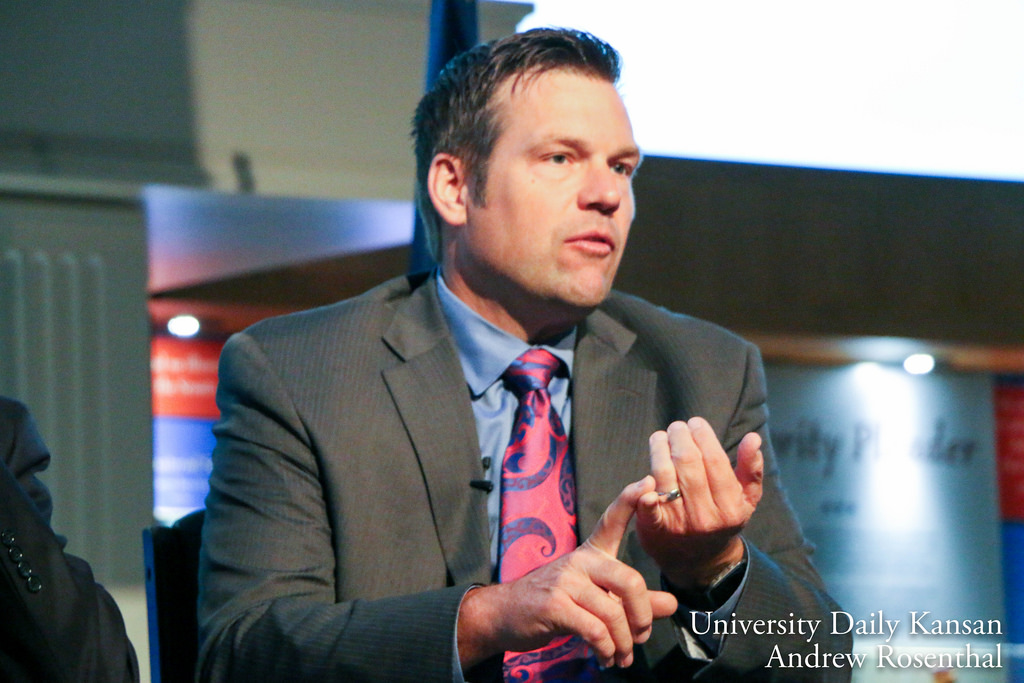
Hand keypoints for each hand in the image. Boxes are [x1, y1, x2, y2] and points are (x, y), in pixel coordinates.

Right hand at [457, 478, 677, 669]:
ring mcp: (565, 582)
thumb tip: (672, 605)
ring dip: (624, 643)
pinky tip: (606, 657)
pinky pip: (595, 630)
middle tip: (641, 636)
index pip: (612, 520)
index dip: (630, 500)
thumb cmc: (555, 603)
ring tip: (622, 656)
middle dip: (642, 616)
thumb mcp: (597, 598)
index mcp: (591, 553)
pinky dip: (607, 649)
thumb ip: (634, 601)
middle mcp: (580, 561)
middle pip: (629, 581)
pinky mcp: (554, 605)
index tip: (650, 483)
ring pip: (613, 613)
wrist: (503, 613)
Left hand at [636, 418, 763, 588]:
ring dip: (659, 449)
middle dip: (680, 437)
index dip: (703, 436)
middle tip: (676, 426)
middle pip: (688, 463)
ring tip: (660, 437)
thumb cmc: (722, 518)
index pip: (714, 460)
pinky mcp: (656, 529)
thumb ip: (751, 469)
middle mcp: (705, 516)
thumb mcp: (745, 499)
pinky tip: (644, 479)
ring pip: (665, 474)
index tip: (695, 423)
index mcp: (730, 506)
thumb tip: (753, 438)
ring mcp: (679, 523)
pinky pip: (649, 510)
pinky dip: (643, 494)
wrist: (700, 561)